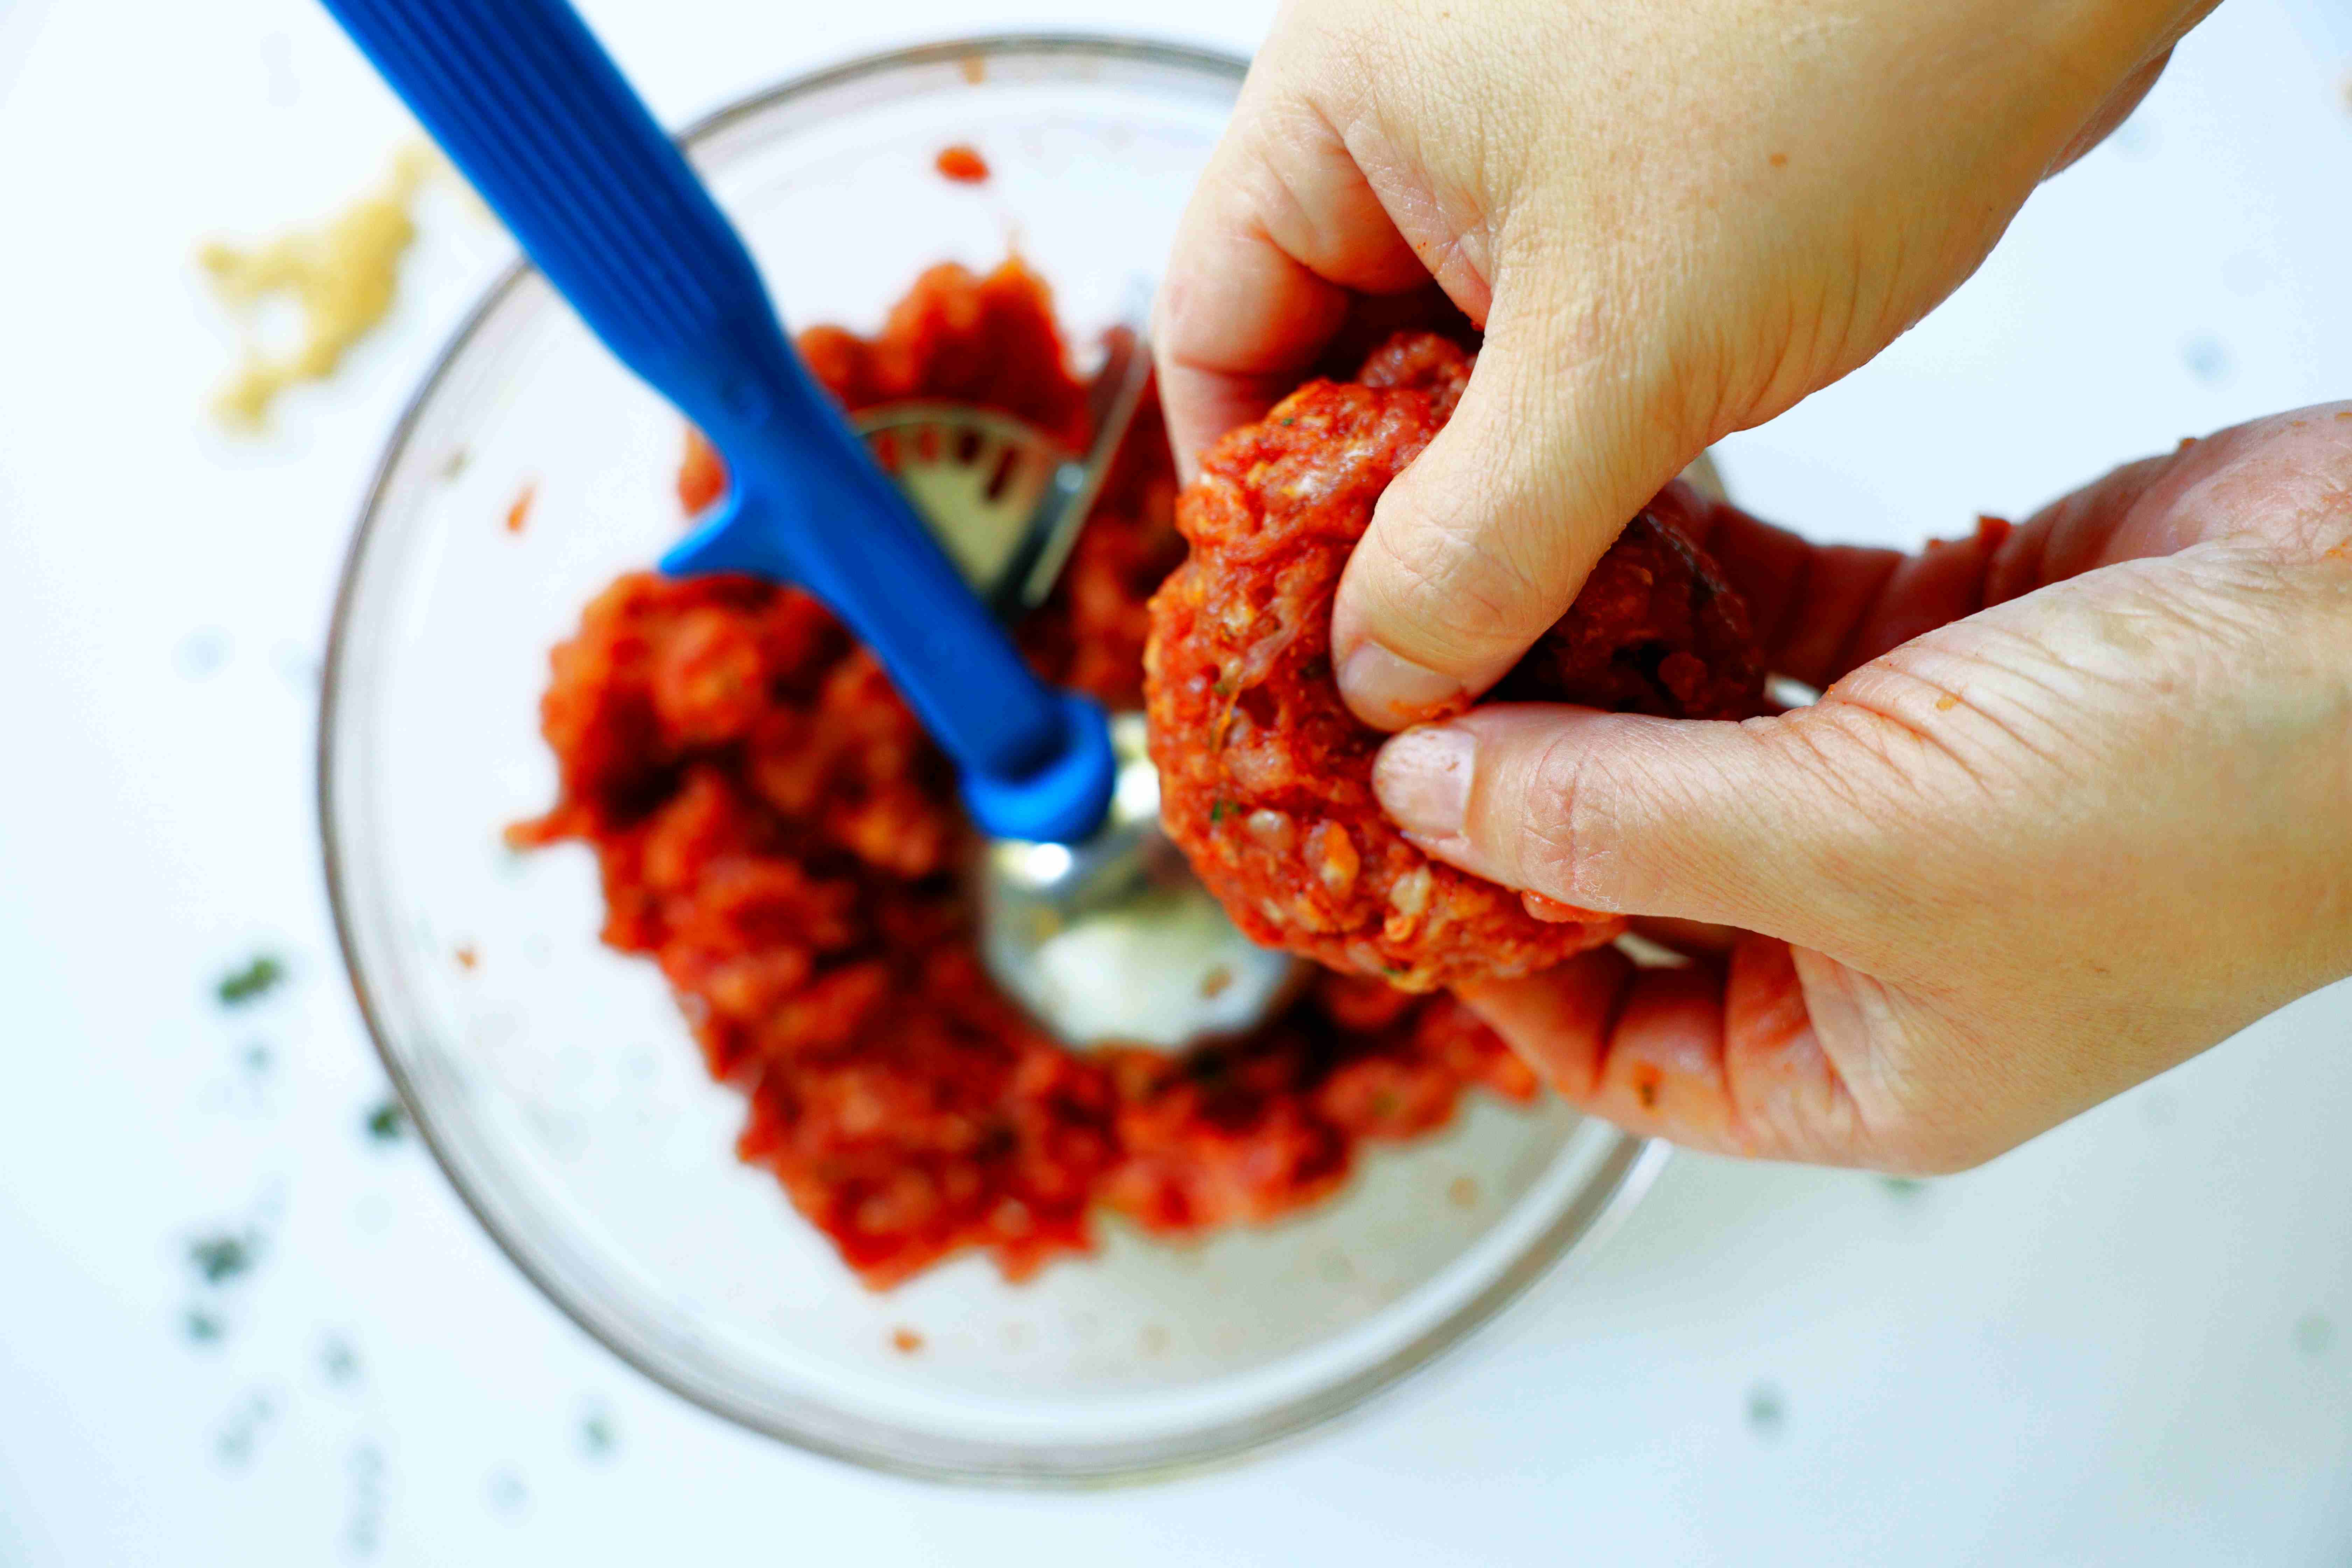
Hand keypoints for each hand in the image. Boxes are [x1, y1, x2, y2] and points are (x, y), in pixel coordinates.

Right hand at [1155, 0, 2212, 727]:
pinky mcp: (1636, 180)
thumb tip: (1377, 681)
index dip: (1246, 502)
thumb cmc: (1839, 62)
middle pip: (1325, 360)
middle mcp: (1413, 114)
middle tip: (1422, 664)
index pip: (1211, 331)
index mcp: (1339, 104)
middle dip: (1378, 518)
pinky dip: (1572, 439)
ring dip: (1489, 494)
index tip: (1301, 632)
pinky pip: (1553, 337)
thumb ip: (1476, 541)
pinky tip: (1613, 540)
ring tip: (1523, 627)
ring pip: (1449, 364)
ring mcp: (1527, 142)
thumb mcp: (1621, 350)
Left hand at [1368, 409, 2351, 1171]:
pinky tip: (1609, 537)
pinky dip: (1699, 588)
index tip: (1389, 879)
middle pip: (1642, 889)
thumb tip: (1429, 802)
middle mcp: (1881, 936)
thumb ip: (1620, 825)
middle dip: (1527, 806)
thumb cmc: (2198, 803)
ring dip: (1597, 681)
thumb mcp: (1854, 842)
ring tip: (1476, 614)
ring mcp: (1910, 792)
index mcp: (1869, 1059)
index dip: (1497, 984)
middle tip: (1397, 723)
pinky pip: (1776, 632)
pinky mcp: (1943, 660)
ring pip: (1696, 746)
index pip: (1623, 1059)